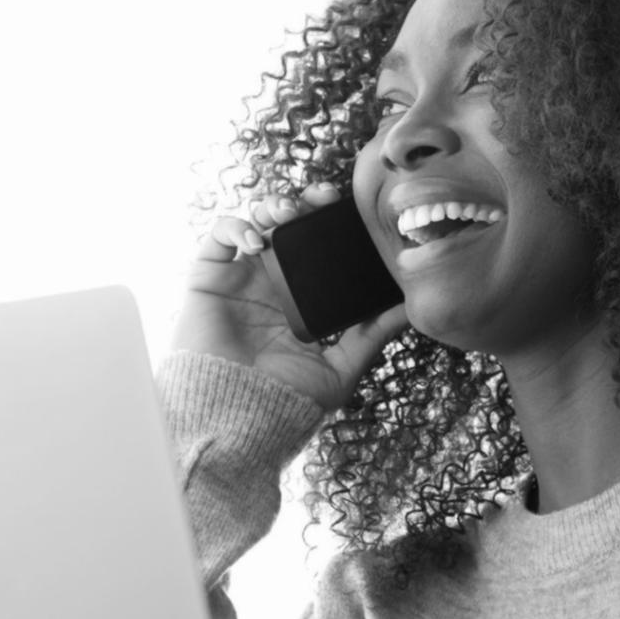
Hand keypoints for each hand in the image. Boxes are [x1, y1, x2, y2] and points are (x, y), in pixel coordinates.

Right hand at [172, 183, 408, 411]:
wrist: (235, 419)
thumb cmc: (282, 402)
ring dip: (273, 205)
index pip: (318, 248)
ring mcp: (240, 277)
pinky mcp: (209, 277)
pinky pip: (220, 235)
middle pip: (289, 225)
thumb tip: (411, 309)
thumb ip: (371, 336)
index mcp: (301, 298)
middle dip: (305, 204)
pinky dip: (237, 226)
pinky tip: (257, 241)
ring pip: (256, 220)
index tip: (351, 211)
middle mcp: (271, 282)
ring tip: (288, 213)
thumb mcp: (339, 368)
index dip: (331, 224)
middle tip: (323, 199)